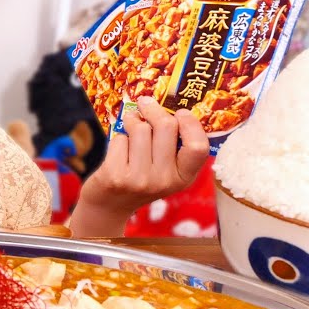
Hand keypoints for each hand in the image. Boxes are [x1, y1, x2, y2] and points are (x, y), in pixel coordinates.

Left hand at [69, 98, 210, 236]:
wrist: (110, 205)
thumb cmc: (141, 178)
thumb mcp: (166, 169)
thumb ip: (174, 144)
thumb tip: (171, 105)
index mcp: (183, 178)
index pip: (198, 147)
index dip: (190, 123)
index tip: (179, 112)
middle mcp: (164, 181)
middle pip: (166, 126)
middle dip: (153, 110)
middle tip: (146, 103)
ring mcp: (139, 180)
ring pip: (140, 129)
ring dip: (132, 121)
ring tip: (130, 126)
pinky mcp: (115, 176)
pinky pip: (120, 139)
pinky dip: (118, 138)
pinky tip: (118, 151)